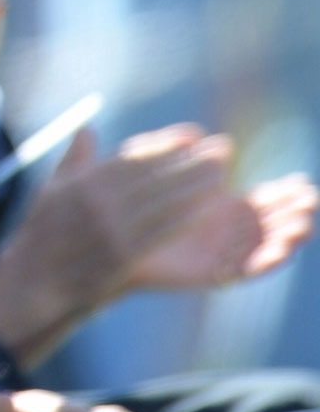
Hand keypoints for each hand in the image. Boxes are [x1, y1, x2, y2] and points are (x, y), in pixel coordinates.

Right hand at [0, 125, 233, 369]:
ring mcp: (112, 231)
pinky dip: (186, 219)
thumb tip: (88, 129)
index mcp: (82, 182)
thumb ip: (74, 160)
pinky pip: (162, 234)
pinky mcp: (123, 257)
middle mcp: (98, 204)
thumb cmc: (43, 231)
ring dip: (197, 188)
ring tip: (221, 175)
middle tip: (222, 151)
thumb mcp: (51, 189)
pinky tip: (206, 209)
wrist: (34, 278)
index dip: (168, 143)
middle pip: (156, 177)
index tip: (194, 134)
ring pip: (164, 204)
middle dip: (192, 162)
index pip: (134, 156)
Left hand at [128, 171, 317, 291]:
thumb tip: (215, 138)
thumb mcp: (161, 173)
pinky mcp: (214, 273)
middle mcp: (230, 232)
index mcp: (224, 207)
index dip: (287, 193)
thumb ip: (183, 154)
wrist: (112, 243)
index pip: (266, 200)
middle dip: (295, 212)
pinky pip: (246, 271)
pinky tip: (280, 251)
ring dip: (288, 236)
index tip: (305, 183)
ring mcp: (225, 253)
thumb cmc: (135, 206)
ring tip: (303, 224)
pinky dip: (266, 262)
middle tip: (311, 200)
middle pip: (275, 222)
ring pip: (267, 246)